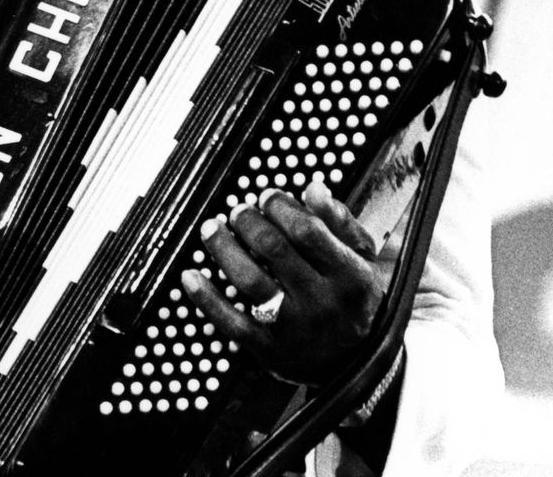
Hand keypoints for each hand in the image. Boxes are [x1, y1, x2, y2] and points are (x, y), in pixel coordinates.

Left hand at [180, 180, 386, 385]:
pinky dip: (206, 298)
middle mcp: (323, 302)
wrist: (359, 365)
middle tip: (237, 211)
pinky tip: (190, 276)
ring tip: (211, 229)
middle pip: (274, 250)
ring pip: (249, 280)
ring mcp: (294, 328)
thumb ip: (340, 224)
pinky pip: (231, 321)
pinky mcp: (269, 349)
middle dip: (248, 222)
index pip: (307, 231)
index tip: (266, 197)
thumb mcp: (362, 261)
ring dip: (223, 249)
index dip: (281, 207)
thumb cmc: (355, 302)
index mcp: (350, 276)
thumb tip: (313, 188)